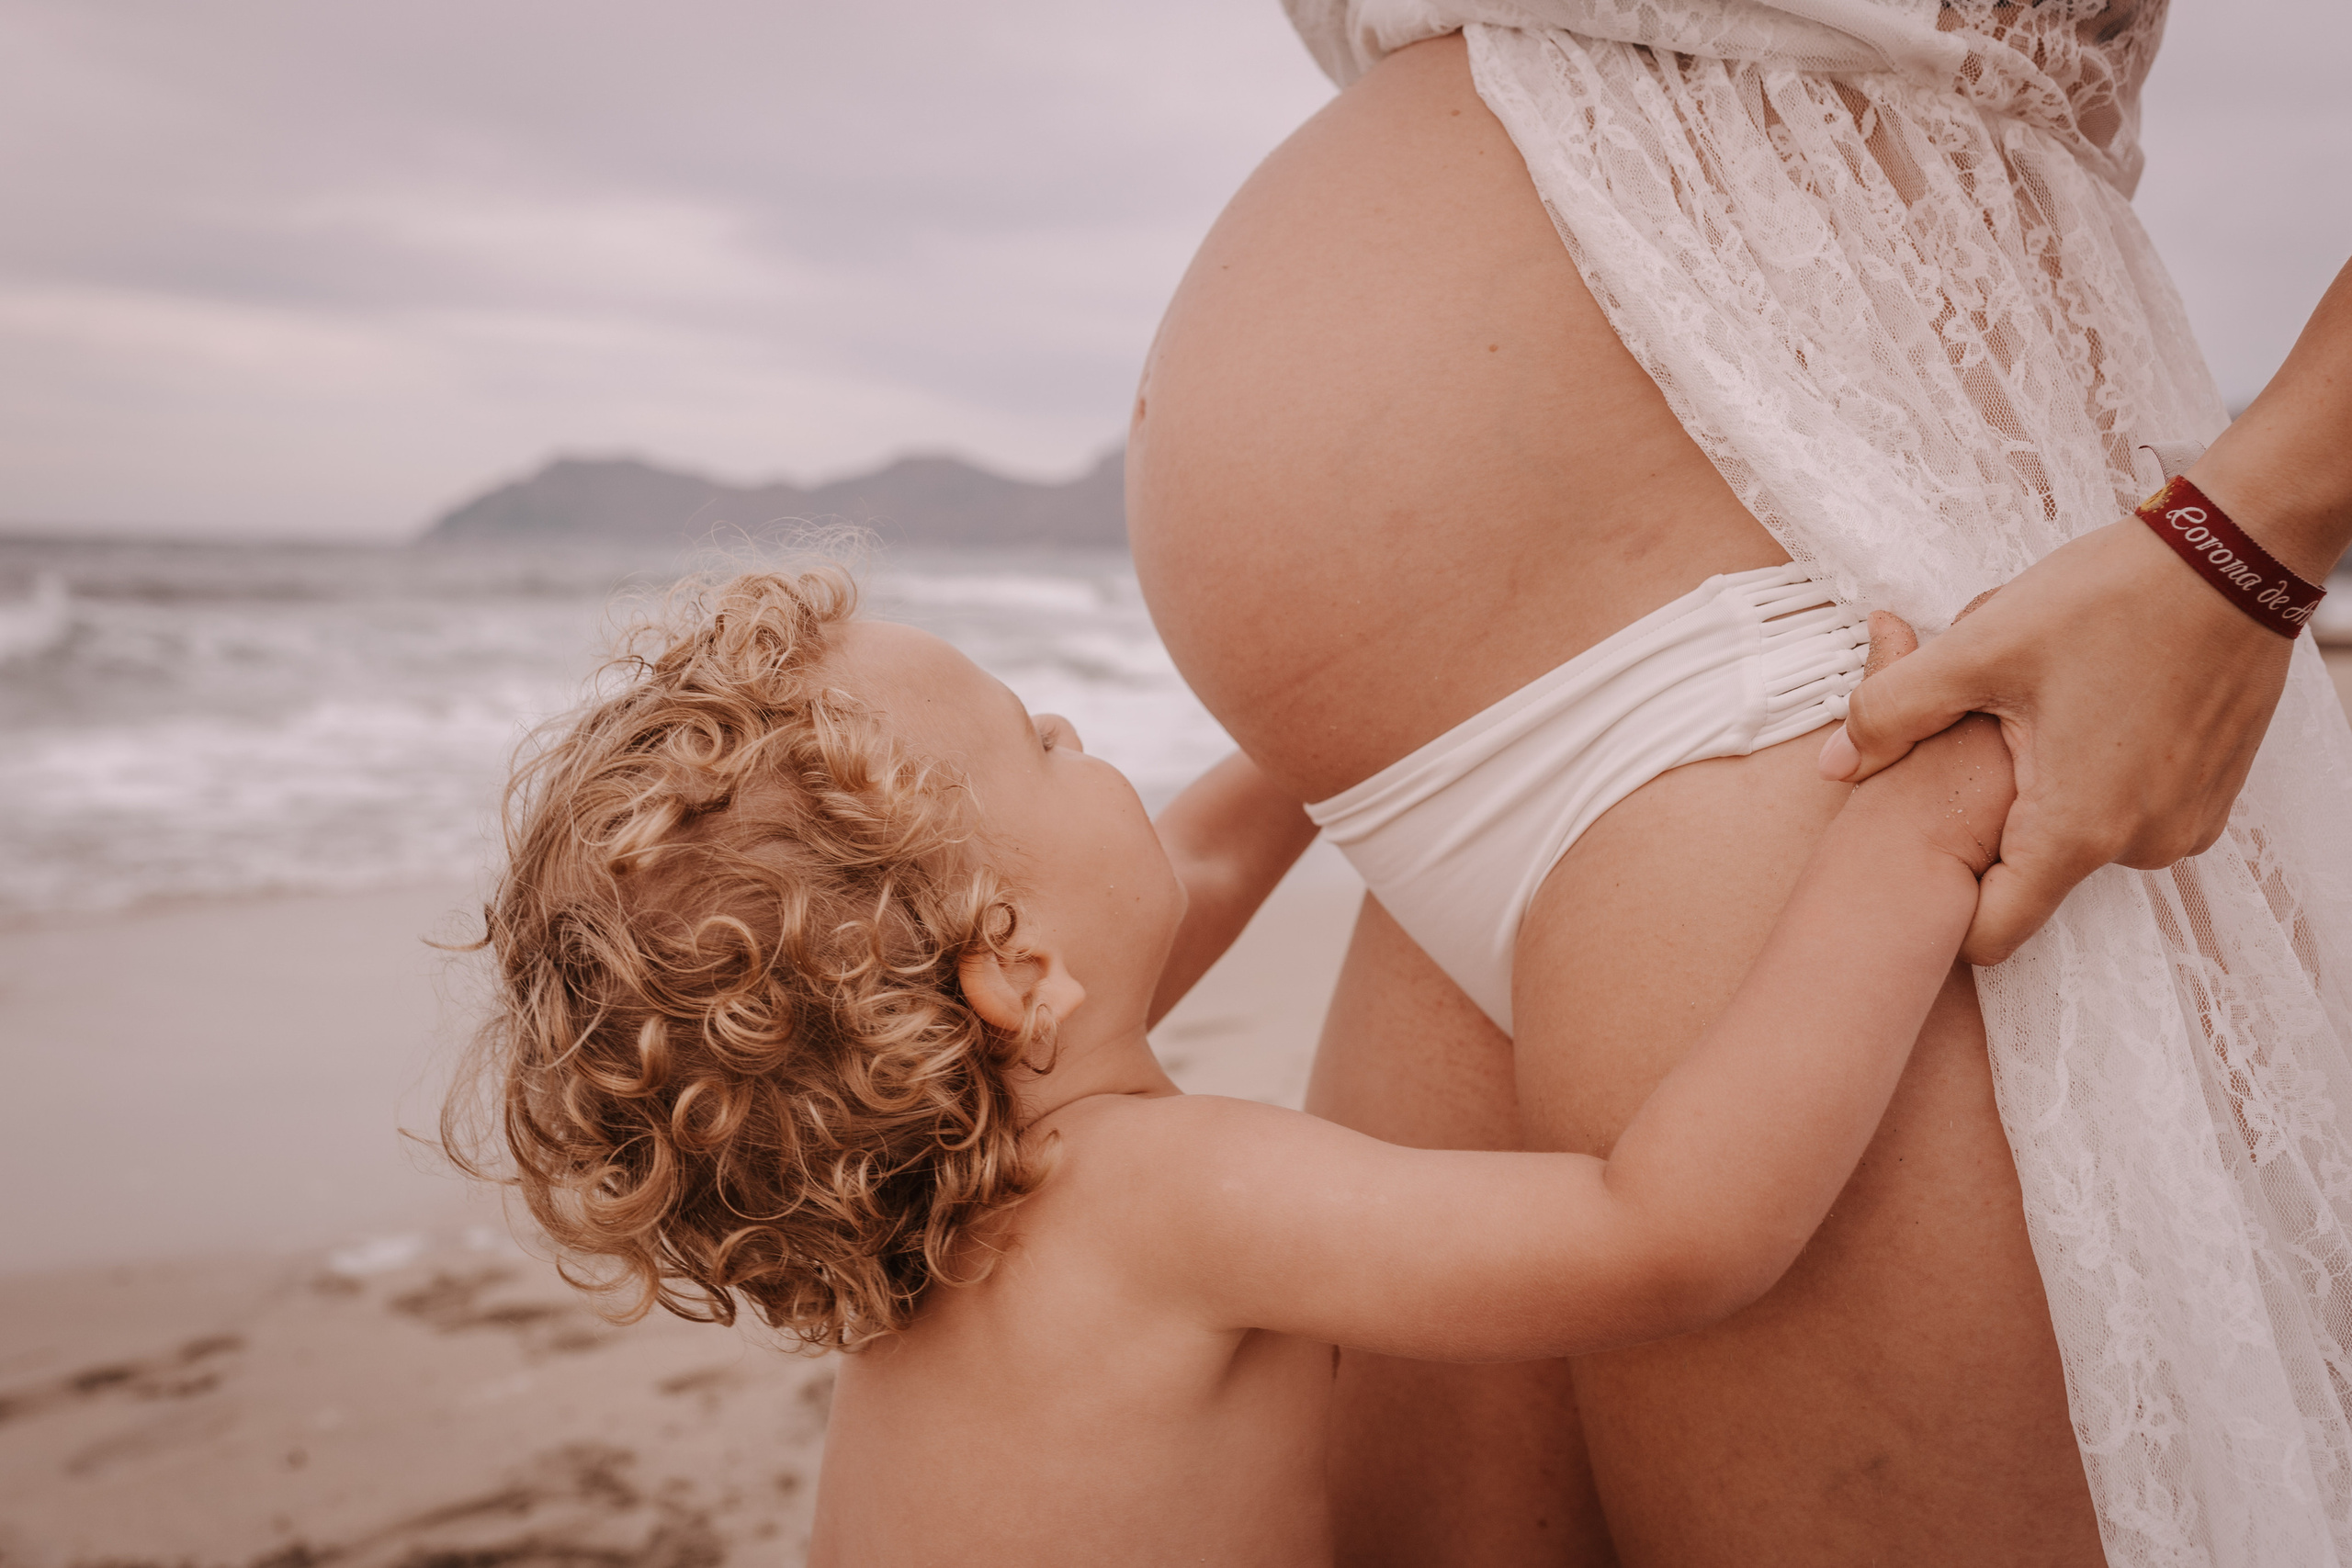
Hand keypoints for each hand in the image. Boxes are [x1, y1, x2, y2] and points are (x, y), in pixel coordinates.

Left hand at [1817, 518, 2294, 964]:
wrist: (2238, 552)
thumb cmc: (2111, 598)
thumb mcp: (1979, 651)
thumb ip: (1891, 712)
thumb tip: (1831, 765)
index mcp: (2078, 831)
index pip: (1992, 931)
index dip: (1944, 900)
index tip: (1925, 847)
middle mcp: (2142, 845)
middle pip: (2031, 869)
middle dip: (1992, 809)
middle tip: (1998, 717)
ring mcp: (2185, 823)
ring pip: (2078, 831)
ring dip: (2044, 780)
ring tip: (2049, 694)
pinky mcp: (2209, 794)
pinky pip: (2126, 806)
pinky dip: (2095, 768)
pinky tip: (2090, 696)